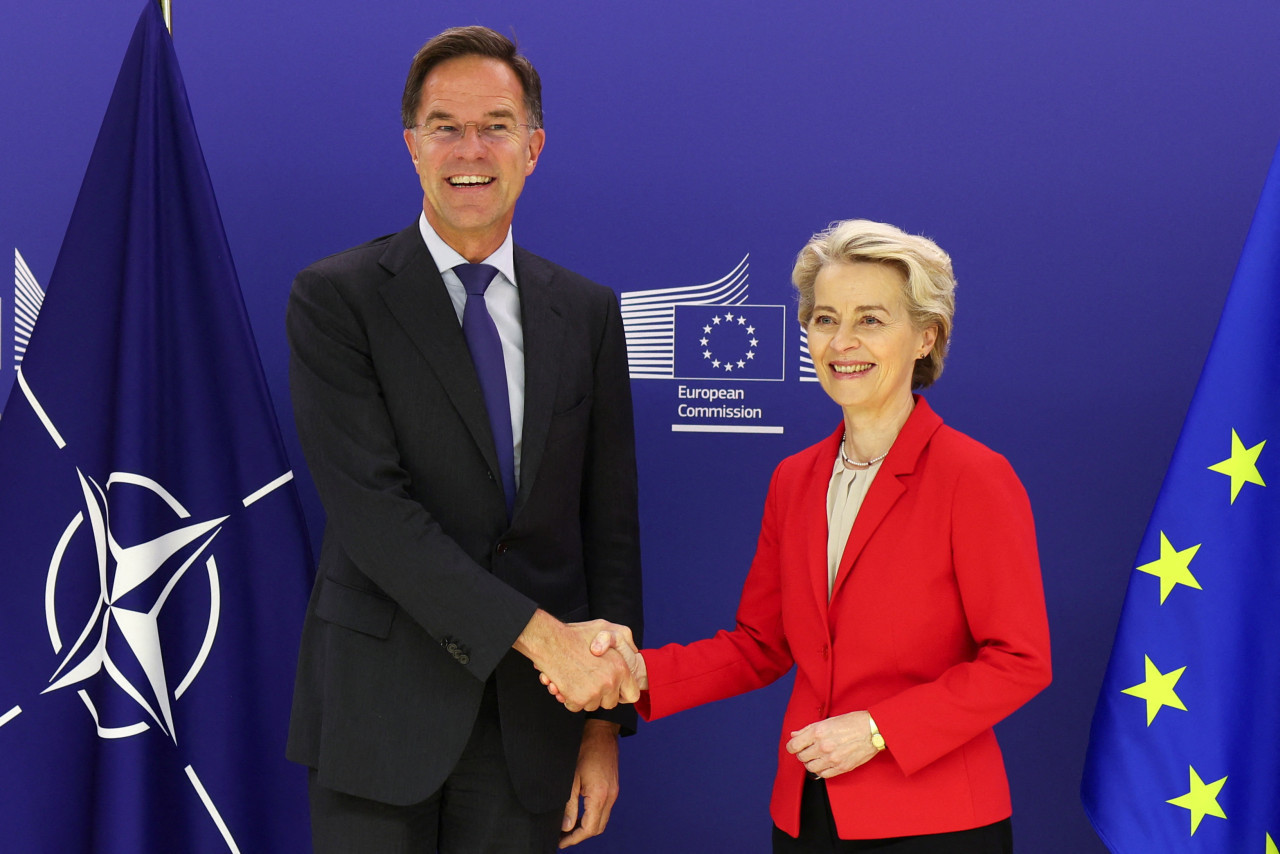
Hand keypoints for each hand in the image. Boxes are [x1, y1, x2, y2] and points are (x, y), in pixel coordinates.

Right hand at [515, 611, 637, 711]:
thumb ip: (622, 641)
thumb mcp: (605, 629)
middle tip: (588, 683)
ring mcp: (595, 692)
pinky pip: (576, 707)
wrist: (549, 642)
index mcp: (620, 667)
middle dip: (600, 696)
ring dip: (583, 697)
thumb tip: (632, 651)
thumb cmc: (574, 634)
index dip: (623, 694)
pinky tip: (563, 684)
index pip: (632, 695)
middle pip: (610, 703)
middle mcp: (610, 682)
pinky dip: (569, 699)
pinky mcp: (579, 699)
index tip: (614, 691)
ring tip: (574, 679)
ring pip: (592, 705)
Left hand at [559, 720, 619, 847]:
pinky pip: (604, 809)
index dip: (574, 839)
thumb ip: (569, 805)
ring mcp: (613, 792)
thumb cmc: (584, 750)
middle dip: (580, 836)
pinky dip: (592, 816)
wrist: (601, 732)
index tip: (561, 842)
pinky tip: (580, 814)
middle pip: (598, 828)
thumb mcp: (571, 778)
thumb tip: (566, 827)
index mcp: (600, 795)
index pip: (589, 828)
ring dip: (587, 827)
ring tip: (569, 828)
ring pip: (602, 820)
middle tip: (563, 838)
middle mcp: (610, 796)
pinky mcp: (613, 787)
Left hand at [786, 710, 878, 778]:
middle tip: (808, 750)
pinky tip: (825, 764)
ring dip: (811, 763)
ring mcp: (832, 758)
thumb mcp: (827, 721)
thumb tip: (794, 735)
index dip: (792, 747)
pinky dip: (821, 771)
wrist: (872, 730)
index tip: (794, 747)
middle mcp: (823, 746)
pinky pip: (823, 775)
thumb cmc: (851, 722)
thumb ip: (807, 729)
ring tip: (817, 757)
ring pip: (811, 768)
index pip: (794, 745)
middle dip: (802, 754)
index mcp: (817, 732)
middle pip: (801, 757)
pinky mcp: (841, 767)